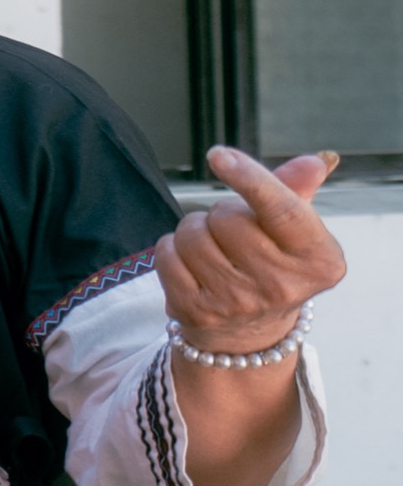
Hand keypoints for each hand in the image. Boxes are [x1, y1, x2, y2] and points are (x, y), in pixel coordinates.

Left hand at [158, 146, 343, 353]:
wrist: (248, 330)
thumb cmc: (271, 262)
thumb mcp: (292, 230)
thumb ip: (297, 190)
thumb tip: (316, 161)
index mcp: (319, 261)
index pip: (281, 209)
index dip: (249, 178)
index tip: (219, 155)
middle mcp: (283, 286)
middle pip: (226, 217)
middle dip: (221, 212)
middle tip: (233, 233)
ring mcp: (239, 303)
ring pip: (191, 234)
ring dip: (194, 230)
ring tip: (214, 249)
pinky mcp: (198, 313)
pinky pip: (165, 255)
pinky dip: (171, 249)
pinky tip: (192, 266)